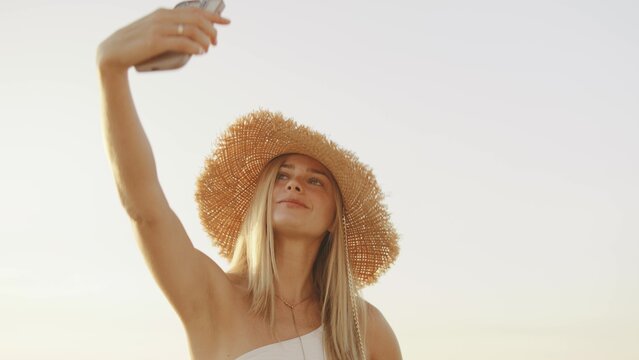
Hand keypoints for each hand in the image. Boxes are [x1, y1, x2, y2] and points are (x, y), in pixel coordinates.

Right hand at [96, 7, 230, 73]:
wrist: (113, 54)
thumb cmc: (137, 46)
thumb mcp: (155, 34)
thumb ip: (171, 32)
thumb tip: (193, 41)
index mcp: (164, 13)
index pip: (194, 10)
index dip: (213, 16)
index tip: (227, 22)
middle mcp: (162, 17)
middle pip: (197, 19)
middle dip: (212, 30)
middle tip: (215, 43)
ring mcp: (159, 28)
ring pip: (192, 30)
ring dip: (204, 41)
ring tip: (207, 50)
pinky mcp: (155, 41)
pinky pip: (181, 42)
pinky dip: (194, 47)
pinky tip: (199, 53)